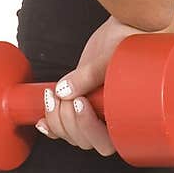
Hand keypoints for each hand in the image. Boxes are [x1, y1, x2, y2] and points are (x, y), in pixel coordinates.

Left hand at [35, 10, 173, 155]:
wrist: (128, 29)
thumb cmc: (131, 45)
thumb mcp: (112, 58)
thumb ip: (90, 75)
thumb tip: (64, 91)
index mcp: (127, 120)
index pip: (105, 143)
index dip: (88, 128)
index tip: (80, 102)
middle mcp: (110, 121)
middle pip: (85, 141)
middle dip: (68, 122)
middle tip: (65, 94)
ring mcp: (94, 114)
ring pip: (71, 136)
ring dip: (56, 121)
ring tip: (53, 95)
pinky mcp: (80, 105)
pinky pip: (63, 127)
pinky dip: (50, 126)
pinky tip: (42, 120)